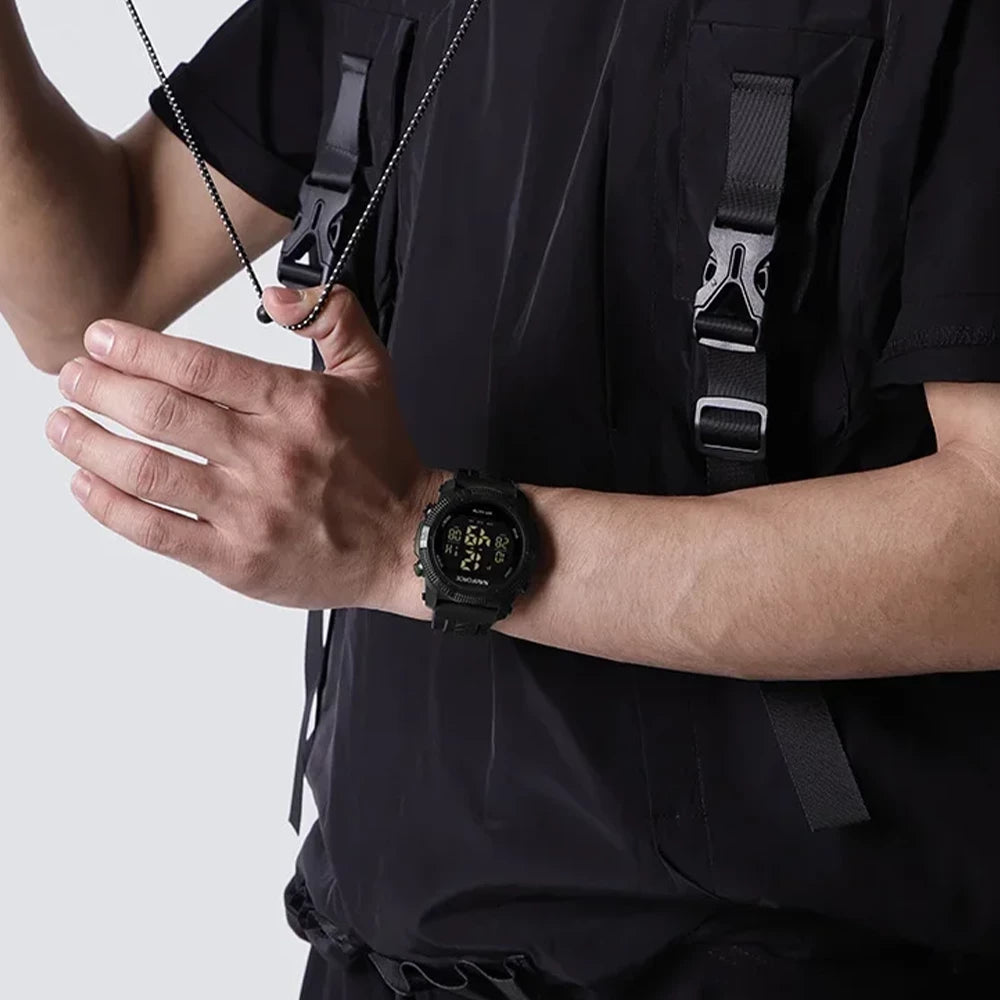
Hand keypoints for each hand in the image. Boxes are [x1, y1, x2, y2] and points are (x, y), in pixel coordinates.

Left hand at [45, 285, 440, 610]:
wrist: (406, 542)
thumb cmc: (384, 463)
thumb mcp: (373, 373)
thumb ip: (332, 316)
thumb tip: (280, 293)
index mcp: (296, 405)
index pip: (198, 366)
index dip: (136, 348)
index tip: (100, 340)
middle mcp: (269, 456)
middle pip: (161, 415)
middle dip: (100, 390)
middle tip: (72, 378)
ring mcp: (249, 511)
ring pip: (148, 472)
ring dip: (91, 445)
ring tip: (62, 426)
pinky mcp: (236, 559)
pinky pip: (157, 531)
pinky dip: (111, 508)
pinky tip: (85, 486)